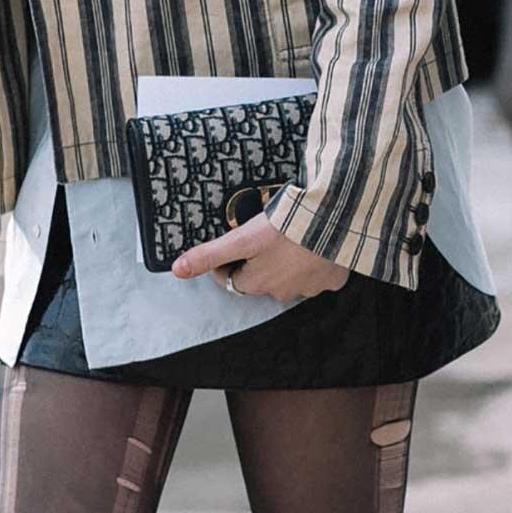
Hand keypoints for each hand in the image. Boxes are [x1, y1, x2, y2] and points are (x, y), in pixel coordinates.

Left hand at [172, 214, 350, 302]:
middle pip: (262, 280)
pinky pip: (321, 276)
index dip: (229, 263)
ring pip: (292, 279)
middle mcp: (282, 292)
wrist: (334, 220)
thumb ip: (210, 254)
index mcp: (258, 283)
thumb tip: (177, 270)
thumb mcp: (242, 238)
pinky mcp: (333, 280)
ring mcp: (310, 288)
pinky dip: (316, 265)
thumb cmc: (287, 227)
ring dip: (289, 265)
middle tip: (265, 238)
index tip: (234, 246)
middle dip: (260, 264)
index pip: (233, 279)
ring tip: (291, 240)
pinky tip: (316, 247)